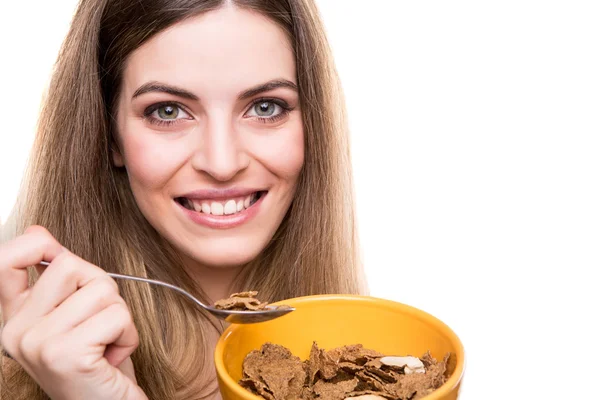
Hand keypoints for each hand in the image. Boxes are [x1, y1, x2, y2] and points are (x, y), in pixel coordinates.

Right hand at [0, 226, 147, 399]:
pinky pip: (116, 315)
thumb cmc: (97, 363)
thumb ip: (58, 279)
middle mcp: (16, 331)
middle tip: (100, 325)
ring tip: (106, 344)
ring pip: (101, 289)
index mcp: (15, 318)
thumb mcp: (74, 316)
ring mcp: (37, 343)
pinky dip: (128, 335)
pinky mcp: (65, 354)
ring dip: (119, 317)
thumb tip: (38, 232)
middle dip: (102, 289)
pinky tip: (112, 358)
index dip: (35, 245)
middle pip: (72, 264)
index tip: (53, 252)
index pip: (7, 260)